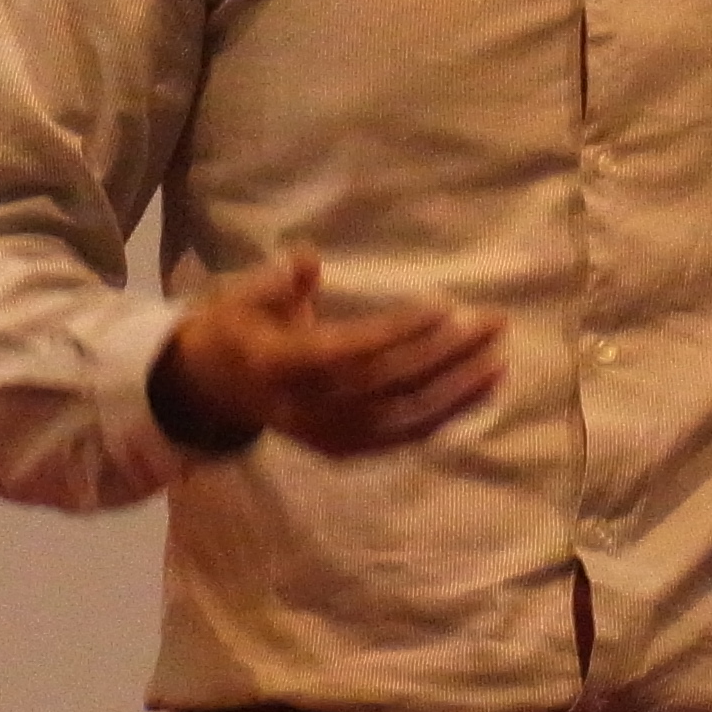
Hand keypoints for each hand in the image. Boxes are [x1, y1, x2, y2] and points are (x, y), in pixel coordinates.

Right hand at [160, 248, 507, 457]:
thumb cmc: (236, 329)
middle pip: (389, 385)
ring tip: (499, 359)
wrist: (212, 392)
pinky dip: (447, 416)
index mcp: (281, 367)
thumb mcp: (243, 298)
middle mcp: (309, 409)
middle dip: (446, 356)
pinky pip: (404, 436)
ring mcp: (330, 436)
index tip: (444, 306)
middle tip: (492, 323)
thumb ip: (277, 282)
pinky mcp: (346, 450)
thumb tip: (308, 260)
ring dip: (458, 391)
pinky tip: (482, 392)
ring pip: (404, 417)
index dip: (398, 333)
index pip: (351, 352)